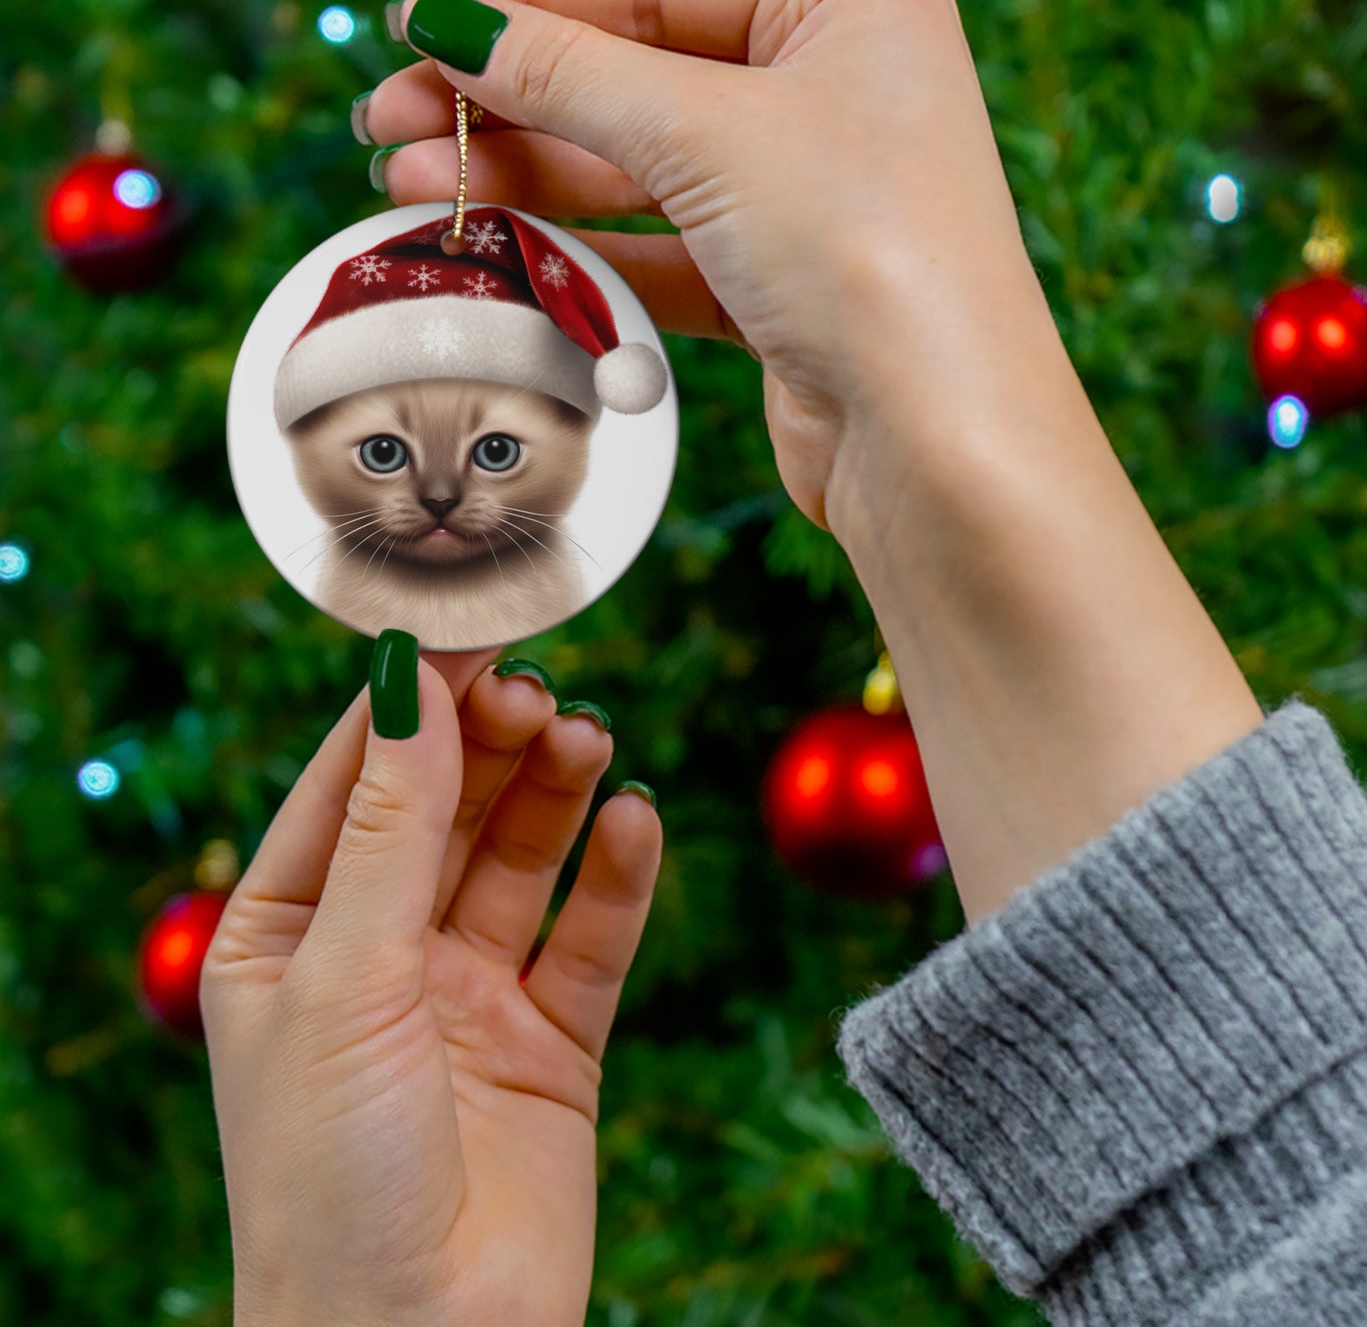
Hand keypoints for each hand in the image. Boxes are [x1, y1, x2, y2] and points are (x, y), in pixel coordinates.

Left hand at [201, 646, 661, 1326]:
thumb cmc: (331, 1176)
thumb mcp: (344, 977)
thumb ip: (390, 828)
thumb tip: (408, 684)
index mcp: (289, 935)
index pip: (353, 784)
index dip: (410, 705)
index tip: (469, 630)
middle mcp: (380, 955)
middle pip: (447, 810)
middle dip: (491, 744)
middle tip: (541, 690)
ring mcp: (469, 996)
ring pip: (522, 859)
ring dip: (556, 793)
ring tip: (589, 739)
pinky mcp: (552, 1042)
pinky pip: (590, 937)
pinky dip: (617, 876)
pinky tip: (635, 820)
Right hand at [362, 0, 1261, 925]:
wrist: (937, 441)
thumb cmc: (865, 252)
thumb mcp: (706, 133)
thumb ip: (570, 75)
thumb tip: (449, 25)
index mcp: (848, 8)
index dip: (528, 4)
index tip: (420, 28)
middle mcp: (835, 93)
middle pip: (637, 78)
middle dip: (511, 102)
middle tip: (389, 123)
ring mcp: (809, 196)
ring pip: (640, 171)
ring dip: (528, 176)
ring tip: (412, 183)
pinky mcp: (782, 289)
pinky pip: (662, 248)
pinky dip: (582, 247)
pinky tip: (495, 242)